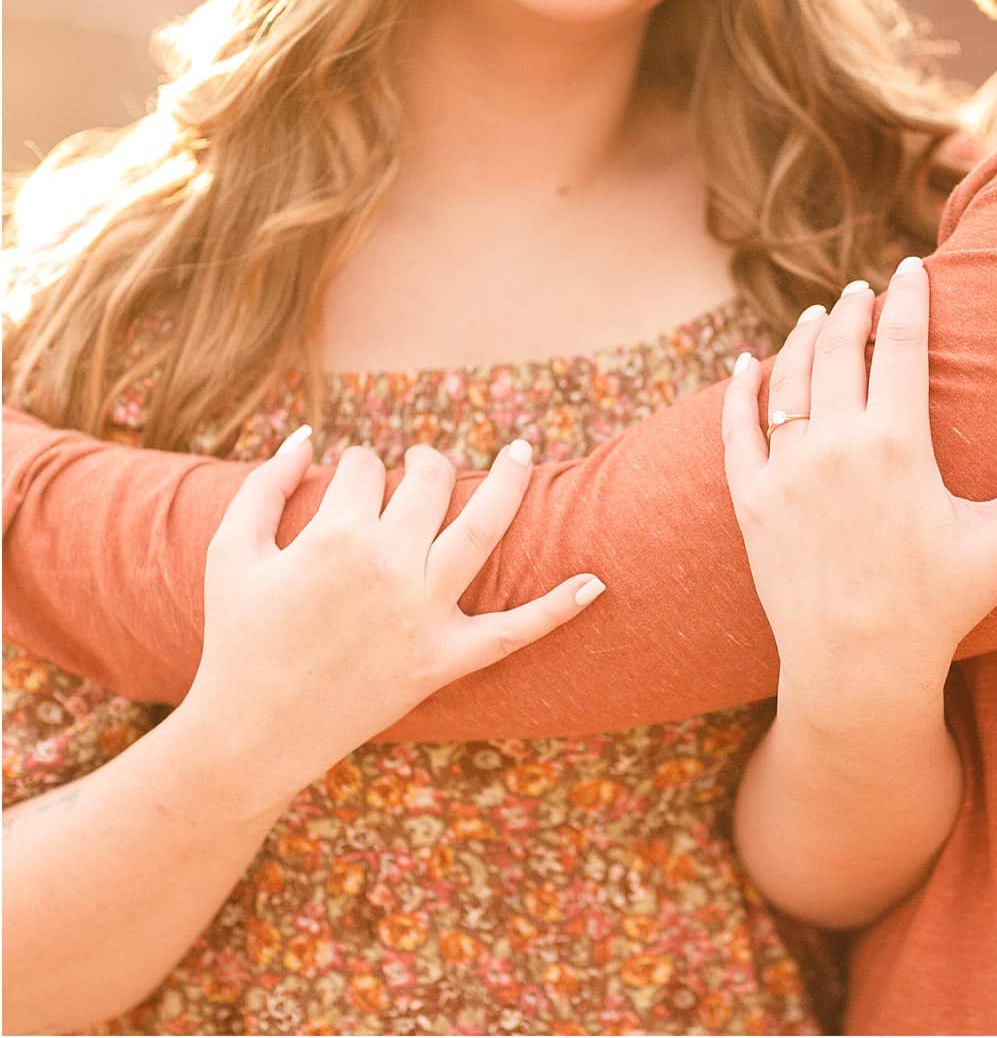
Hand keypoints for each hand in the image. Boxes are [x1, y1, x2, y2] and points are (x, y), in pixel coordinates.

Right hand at [183, 430, 605, 808]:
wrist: (253, 730)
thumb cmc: (238, 635)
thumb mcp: (231, 550)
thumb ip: (265, 483)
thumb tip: (308, 434)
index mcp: (335, 534)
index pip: (367, 468)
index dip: (360, 468)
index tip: (351, 485)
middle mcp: (389, 566)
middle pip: (428, 483)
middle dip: (426, 463)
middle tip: (424, 465)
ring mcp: (424, 613)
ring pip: (483, 530)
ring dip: (509, 483)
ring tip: (520, 452)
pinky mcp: (444, 658)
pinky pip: (512, 631)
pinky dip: (558, 609)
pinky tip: (596, 583)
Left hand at [721, 256, 996, 726]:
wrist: (857, 668)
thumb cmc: (938, 608)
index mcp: (897, 445)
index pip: (901, 344)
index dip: (909, 298)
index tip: (913, 268)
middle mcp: (835, 446)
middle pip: (838, 349)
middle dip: (854, 310)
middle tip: (864, 291)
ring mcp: (785, 472)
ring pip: (787, 379)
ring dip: (802, 338)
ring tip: (819, 317)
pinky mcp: (750, 500)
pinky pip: (737, 428)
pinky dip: (741, 389)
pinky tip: (748, 364)